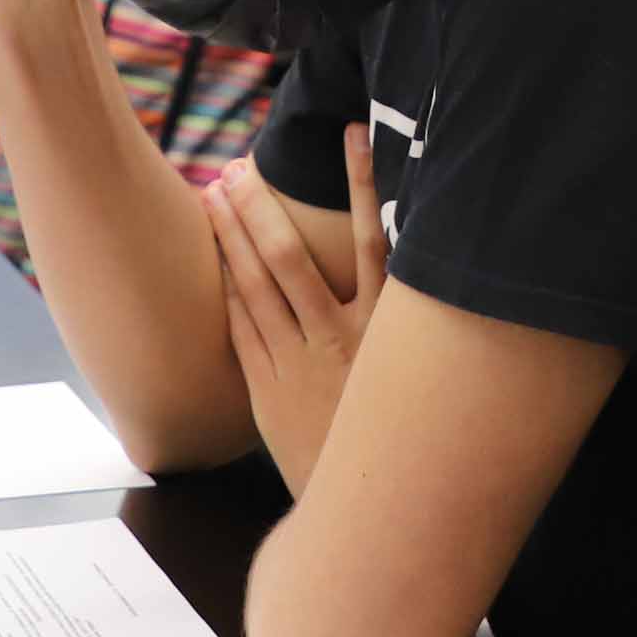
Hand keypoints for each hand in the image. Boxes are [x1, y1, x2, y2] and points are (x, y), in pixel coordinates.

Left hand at [210, 124, 385, 492]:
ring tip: (213, 194)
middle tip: (237, 166)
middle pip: (291, 256)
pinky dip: (228, 290)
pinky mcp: (270, 392)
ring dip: (232, 237)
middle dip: (261, 207)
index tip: (353, 132)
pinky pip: (243, 328)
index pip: (374, 235)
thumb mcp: (421, 366)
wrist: (372, 504)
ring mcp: (299, 364)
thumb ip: (412, 313)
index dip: (362, 181)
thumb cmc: (400, 428)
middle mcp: (342, 338)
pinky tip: (215, 260)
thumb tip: (423, 253)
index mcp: (386, 326)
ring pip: (257, 287)